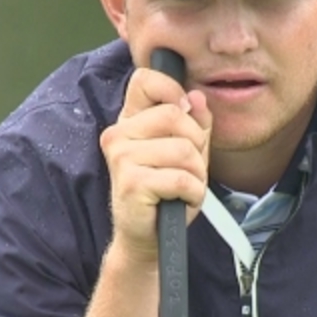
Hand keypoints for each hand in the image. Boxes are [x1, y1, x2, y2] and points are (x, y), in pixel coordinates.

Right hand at [99, 65, 212, 265]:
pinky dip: (193, 193)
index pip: (145, 80)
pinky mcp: (131, 183)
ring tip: (184, 187)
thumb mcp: (187, 152)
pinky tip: (181, 200)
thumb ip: (195, 123)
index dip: (172, 89)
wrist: (147, 237)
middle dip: (196, 144)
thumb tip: (197, 98)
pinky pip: (182, 178)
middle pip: (175, 115)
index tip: (186, 112)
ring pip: (183, 149)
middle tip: (189, 167)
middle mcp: (119, 134)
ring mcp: (121, 157)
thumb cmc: (166, 192)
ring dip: (196, 174)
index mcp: (130, 121)